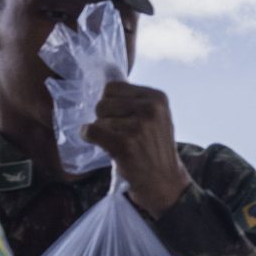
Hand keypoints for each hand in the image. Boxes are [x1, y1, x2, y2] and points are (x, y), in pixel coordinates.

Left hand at [84, 81, 192, 217]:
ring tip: (121, 144)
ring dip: (104, 133)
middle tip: (122, 135)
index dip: (112, 104)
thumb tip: (104, 71)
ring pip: (98, 118)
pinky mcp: (125, 144)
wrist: (165, 184)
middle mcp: (150, 109)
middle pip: (103, 102)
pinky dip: (90, 138)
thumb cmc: (154, 150)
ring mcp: (138, 127)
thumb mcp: (154, 118)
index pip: (113, 86)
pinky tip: (105, 147)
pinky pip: (91, 131)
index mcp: (157, 98)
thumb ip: (133, 99)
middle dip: (106, 118)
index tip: (124, 120)